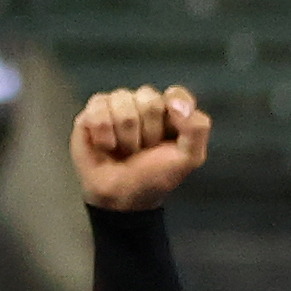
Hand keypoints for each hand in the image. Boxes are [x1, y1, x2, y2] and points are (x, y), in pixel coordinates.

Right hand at [72, 83, 212, 210]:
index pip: (176, 94)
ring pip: (122, 103)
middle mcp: (144, 103)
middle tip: (144, 150)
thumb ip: (197, 128)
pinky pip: (99, 110)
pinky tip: (107, 146)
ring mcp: (118, 104)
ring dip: (126, 136)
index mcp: (171, 111)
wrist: (120, 197)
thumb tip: (176, 103)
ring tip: (125, 150)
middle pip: (149, 99)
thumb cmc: (155, 176)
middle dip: (148, 132)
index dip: (173, 114)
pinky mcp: (93, 110)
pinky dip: (105, 135)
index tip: (169, 135)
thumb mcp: (189, 158)